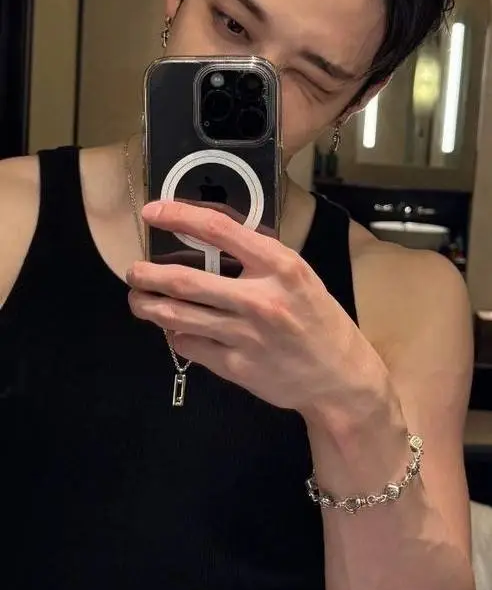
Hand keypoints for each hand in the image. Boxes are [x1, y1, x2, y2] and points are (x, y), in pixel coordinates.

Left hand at [127, 200, 386, 417]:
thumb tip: (208, 237)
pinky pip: (189, 346)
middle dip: (147, 274)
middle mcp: (260, 298)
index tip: (153, 212)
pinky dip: (174, 335)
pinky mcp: (236, 367)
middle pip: (185, 280)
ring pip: (178, 316)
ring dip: (148, 305)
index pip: (218, 229)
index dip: (178, 216)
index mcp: (280, 266)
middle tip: (133, 271)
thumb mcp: (299, 276)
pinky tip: (172, 329)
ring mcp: (246, 336)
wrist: (340, 377)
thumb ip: (259, 257)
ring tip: (138, 299)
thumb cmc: (319, 319)